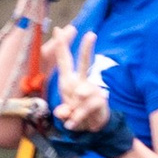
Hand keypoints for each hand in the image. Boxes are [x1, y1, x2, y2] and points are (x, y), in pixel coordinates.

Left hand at [48, 22, 113, 137]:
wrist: (92, 128)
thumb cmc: (75, 115)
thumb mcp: (64, 114)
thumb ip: (62, 112)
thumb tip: (65, 113)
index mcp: (68, 81)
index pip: (63, 61)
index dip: (60, 45)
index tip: (58, 29)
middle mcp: (80, 82)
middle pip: (84, 63)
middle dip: (86, 49)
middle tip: (91, 34)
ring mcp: (92, 90)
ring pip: (85, 91)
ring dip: (76, 110)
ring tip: (72, 119)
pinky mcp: (100, 100)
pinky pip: (87, 108)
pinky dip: (79, 119)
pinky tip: (74, 123)